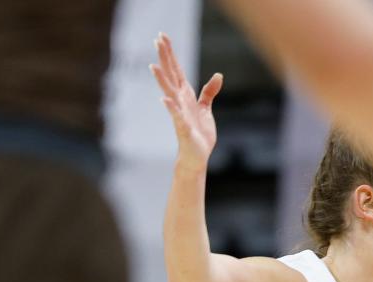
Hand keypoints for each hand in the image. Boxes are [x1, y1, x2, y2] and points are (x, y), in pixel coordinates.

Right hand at [150, 33, 221, 169]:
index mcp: (185, 95)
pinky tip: (166, 100)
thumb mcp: (206, 108)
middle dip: (165, 58)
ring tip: (154, 66)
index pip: (176, 70)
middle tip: (157, 39)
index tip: (162, 36)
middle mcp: (180, 101)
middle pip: (171, 76)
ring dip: (162, 80)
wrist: (197, 154)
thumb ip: (209, 92)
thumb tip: (218, 75)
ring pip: (170, 93)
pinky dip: (171, 108)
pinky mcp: (183, 128)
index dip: (170, 54)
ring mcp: (180, 113)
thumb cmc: (200, 132)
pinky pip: (177, 117)